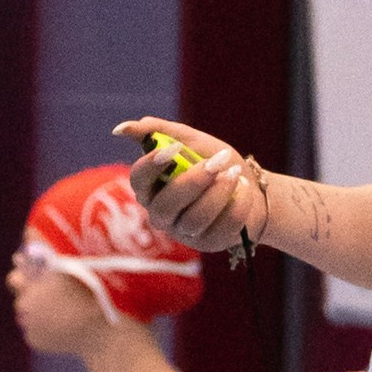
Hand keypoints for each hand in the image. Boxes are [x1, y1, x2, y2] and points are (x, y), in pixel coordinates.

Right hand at [115, 117, 263, 259]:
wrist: (250, 184)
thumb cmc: (213, 161)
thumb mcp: (190, 140)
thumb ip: (159, 132)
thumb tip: (121, 129)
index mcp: (151, 187)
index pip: (139, 180)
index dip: (152, 166)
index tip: (175, 149)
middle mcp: (162, 214)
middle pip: (166, 205)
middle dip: (194, 181)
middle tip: (218, 161)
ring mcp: (185, 232)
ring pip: (195, 219)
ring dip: (219, 192)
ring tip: (235, 172)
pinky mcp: (209, 243)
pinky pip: (220, 229)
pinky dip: (237, 205)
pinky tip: (244, 188)